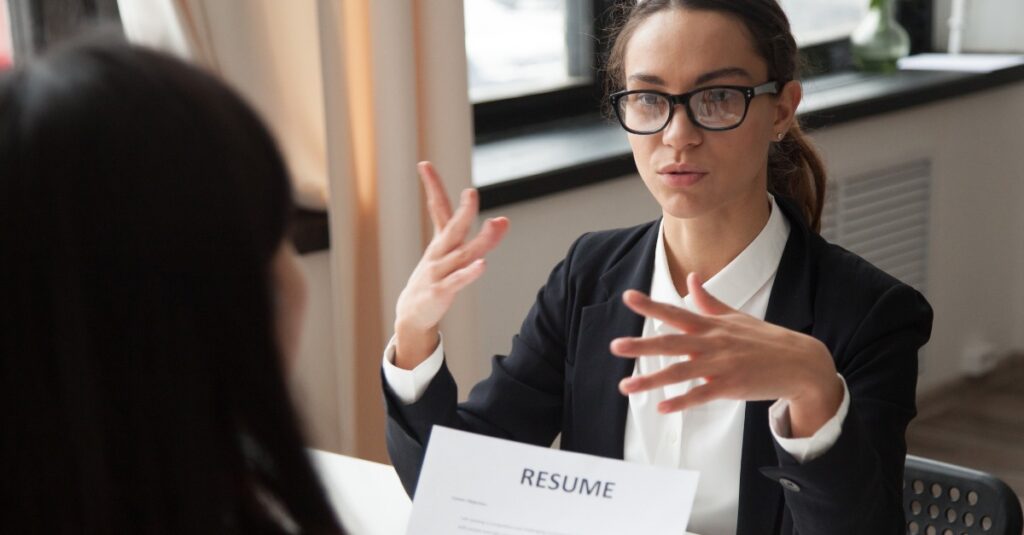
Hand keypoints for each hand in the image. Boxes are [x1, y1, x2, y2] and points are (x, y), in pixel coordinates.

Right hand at [393, 162, 508, 368]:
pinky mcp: (440, 291)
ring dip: (480, 240)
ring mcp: (438, 272)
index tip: (423, 164)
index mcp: (440, 242)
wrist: (412, 313)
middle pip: (452, 228)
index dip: (432, 187)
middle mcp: (438, 253)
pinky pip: (457, 281)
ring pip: (461, 253)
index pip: (436, 209)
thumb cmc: (434, 279)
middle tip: (471, 192)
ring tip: (496, 224)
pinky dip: (470, 273)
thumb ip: (477, 238)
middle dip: (464, 211)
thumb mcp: (450, 255)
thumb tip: (502, 219)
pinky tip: (483, 265)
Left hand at [610, 272, 842, 437]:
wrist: (800, 363)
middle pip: (671, 342)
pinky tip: (662, 407)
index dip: (651, 305)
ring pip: (680, 372)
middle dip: (642, 344)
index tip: (628, 297)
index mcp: (711, 325)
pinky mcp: (730, 387)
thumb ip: (708, 301)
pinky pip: (701, 395)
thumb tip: (692, 278)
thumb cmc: (765, 339)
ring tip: (625, 386)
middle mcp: (712, 343)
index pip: (676, 312)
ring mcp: (721, 366)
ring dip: (651, 380)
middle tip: (615, 346)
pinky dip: (681, 402)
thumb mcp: (735, 316)